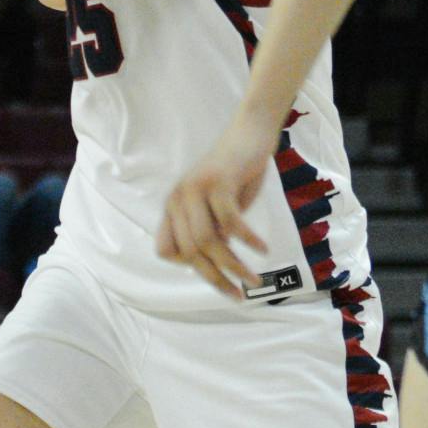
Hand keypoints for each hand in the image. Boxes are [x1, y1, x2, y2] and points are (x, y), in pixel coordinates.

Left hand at [156, 111, 280, 298]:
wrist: (248, 134)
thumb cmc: (235, 174)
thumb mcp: (217, 208)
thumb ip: (212, 231)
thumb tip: (216, 264)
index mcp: (173, 206)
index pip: (165, 250)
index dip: (188, 266)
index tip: (215, 274)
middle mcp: (177, 198)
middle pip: (190, 252)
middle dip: (216, 278)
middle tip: (240, 293)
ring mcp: (195, 189)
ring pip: (209, 241)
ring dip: (234, 265)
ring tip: (254, 279)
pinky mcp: (217, 182)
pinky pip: (231, 222)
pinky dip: (248, 240)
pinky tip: (262, 249)